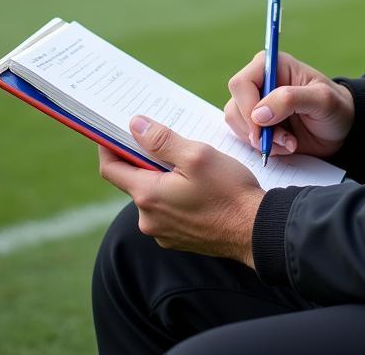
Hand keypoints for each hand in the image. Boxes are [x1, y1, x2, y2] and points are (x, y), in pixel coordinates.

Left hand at [98, 116, 263, 267]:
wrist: (256, 231)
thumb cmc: (229, 192)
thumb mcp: (196, 155)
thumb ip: (162, 140)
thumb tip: (136, 125)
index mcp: (148, 196)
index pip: (111, 168)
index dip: (108, 146)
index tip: (110, 129)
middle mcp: (148, 219)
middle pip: (133, 180)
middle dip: (144, 158)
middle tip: (163, 138)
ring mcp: (162, 232)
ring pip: (153, 194)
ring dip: (162, 176)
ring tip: (188, 162)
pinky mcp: (178, 238)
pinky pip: (167, 209)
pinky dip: (174, 193)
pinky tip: (197, 185)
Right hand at [224, 51, 354, 159]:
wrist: (342, 129)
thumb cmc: (335, 107)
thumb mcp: (321, 100)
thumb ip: (290, 100)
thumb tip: (258, 114)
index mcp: (271, 65)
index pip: (241, 84)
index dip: (247, 108)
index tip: (263, 130)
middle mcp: (259, 82)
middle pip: (235, 106)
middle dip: (257, 130)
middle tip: (285, 140)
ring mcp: (256, 103)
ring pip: (237, 124)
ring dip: (262, 141)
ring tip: (290, 142)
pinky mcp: (257, 123)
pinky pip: (245, 137)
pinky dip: (264, 147)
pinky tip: (286, 145)